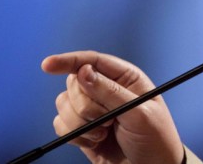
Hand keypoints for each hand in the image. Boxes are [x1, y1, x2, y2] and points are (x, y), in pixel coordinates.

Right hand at [41, 51, 184, 163]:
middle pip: (73, 83)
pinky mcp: (82, 129)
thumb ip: (110, 92)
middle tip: (108, 120)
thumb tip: (83, 71)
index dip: (69, 60)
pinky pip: (60, 124)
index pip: (93, 60)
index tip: (48, 65)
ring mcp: (93, 110)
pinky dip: (73, 134)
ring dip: (79, 122)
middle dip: (85, 105)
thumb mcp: (139, 113)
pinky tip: (94, 141)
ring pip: (63, 103)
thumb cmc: (155, 138)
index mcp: (125, 78)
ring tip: (104, 133)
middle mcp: (106, 89)